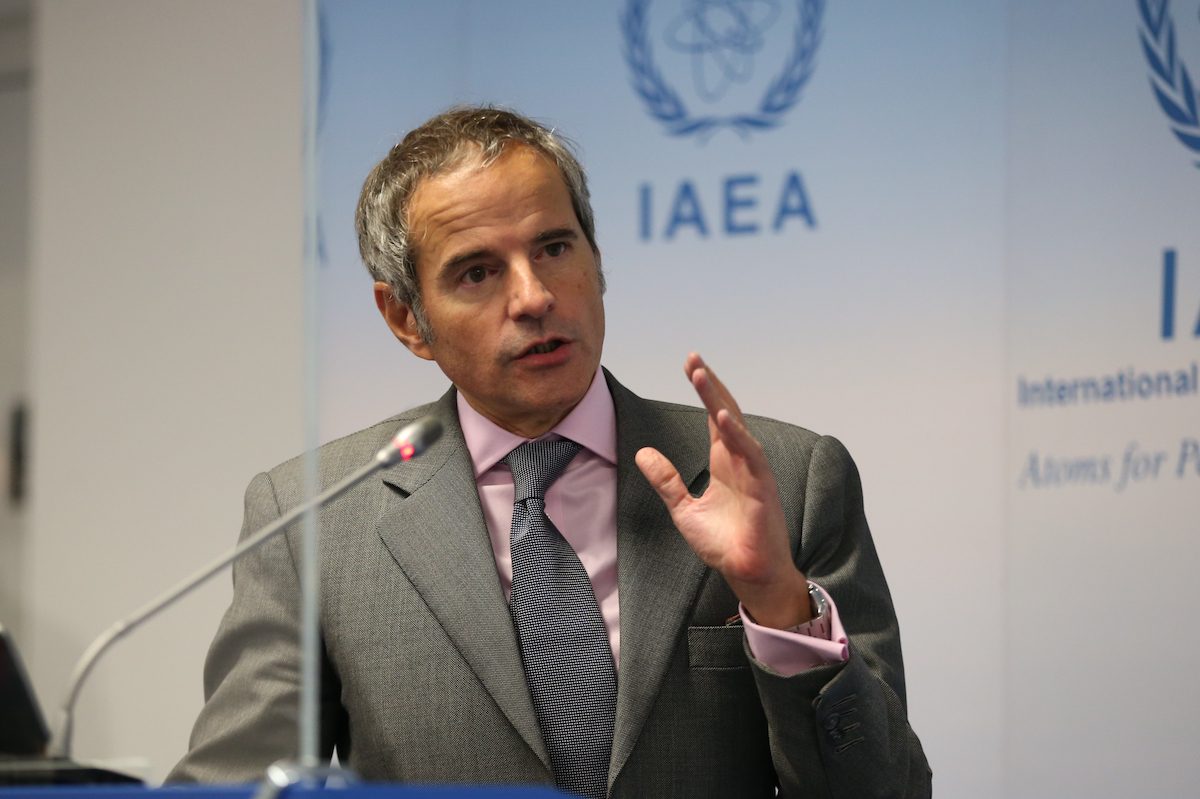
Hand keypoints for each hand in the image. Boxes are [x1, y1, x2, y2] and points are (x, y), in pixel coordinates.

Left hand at [635, 353, 810, 628]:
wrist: (748, 573)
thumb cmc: (724, 544)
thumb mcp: (683, 509)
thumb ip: (666, 480)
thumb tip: (641, 453)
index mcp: (724, 461)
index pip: (713, 417)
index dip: (703, 390)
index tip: (690, 364)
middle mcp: (740, 460)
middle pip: (725, 412)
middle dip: (710, 385)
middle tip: (693, 358)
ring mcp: (753, 471)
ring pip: (736, 427)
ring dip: (719, 400)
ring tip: (701, 376)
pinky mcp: (762, 487)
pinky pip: (750, 454)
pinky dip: (737, 435)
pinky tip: (723, 418)